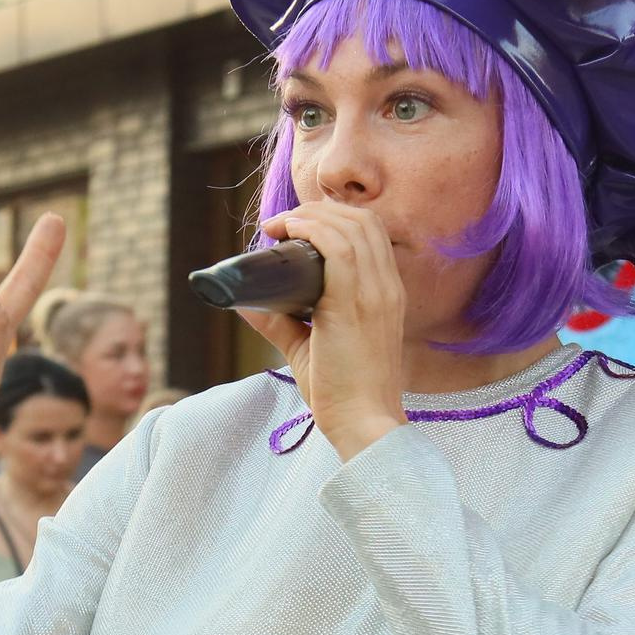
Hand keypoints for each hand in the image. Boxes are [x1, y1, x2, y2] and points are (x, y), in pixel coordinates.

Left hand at [238, 202, 407, 460]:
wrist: (365, 424)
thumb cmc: (343, 394)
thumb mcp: (309, 349)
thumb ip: (282, 324)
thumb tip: (247, 304)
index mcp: (386, 294)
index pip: (372, 233)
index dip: (335, 217)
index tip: (298, 227)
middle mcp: (387, 287)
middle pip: (362, 220)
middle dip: (319, 210)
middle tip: (283, 224)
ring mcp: (375, 293)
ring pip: (350, 225)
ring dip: (310, 215)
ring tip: (280, 226)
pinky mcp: (355, 304)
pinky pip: (338, 246)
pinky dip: (310, 229)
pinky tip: (287, 231)